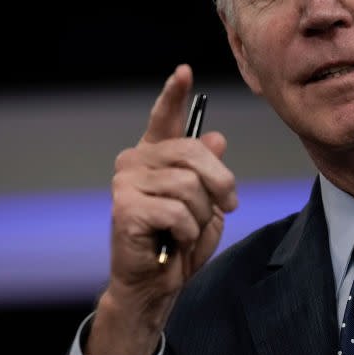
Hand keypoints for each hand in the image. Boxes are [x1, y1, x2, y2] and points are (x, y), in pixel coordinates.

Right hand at [85, 64, 237, 354]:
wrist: (156, 284)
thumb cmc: (179, 240)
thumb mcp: (205, 203)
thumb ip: (207, 172)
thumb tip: (216, 138)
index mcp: (154, 155)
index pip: (164, 117)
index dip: (174, 94)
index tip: (184, 71)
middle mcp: (135, 161)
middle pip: (194, 153)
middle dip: (220, 183)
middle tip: (228, 206)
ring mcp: (126, 183)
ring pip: (189, 186)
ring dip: (201, 215)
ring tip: (187, 229)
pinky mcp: (125, 208)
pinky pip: (179, 211)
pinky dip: (188, 232)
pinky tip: (173, 240)